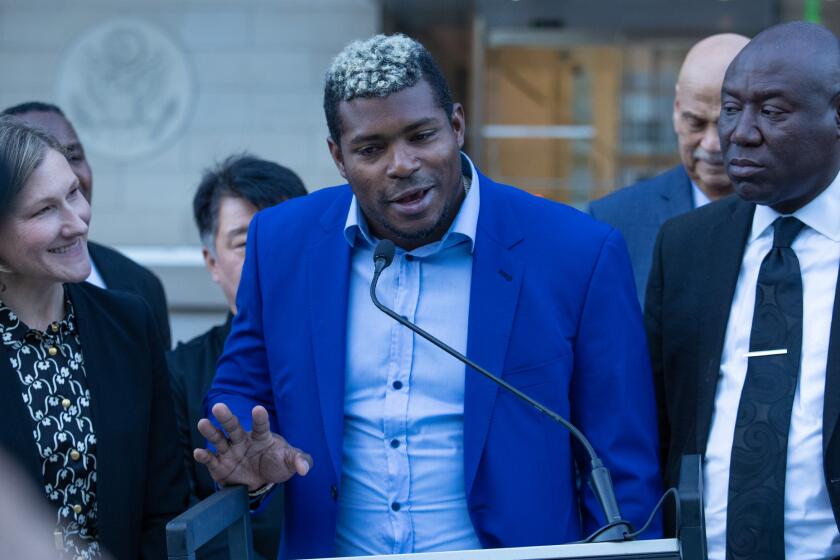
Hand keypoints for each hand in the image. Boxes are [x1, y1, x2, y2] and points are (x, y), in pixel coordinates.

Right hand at [194, 404, 311, 490]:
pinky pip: (211, 460)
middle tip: (218, 407)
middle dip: (226, 417)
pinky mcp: (219, 465)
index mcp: (261, 436)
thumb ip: (299, 461)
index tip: (259, 409)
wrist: (261, 481)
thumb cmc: (276, 463)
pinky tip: (198, 452)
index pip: (261, 426)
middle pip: (234, 427)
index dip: (260, 418)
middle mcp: (243, 440)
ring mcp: (230, 451)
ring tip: (202, 422)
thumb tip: (305, 468)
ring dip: (210, 432)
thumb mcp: (290, 462)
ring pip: (219, 439)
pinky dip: (204, 456)